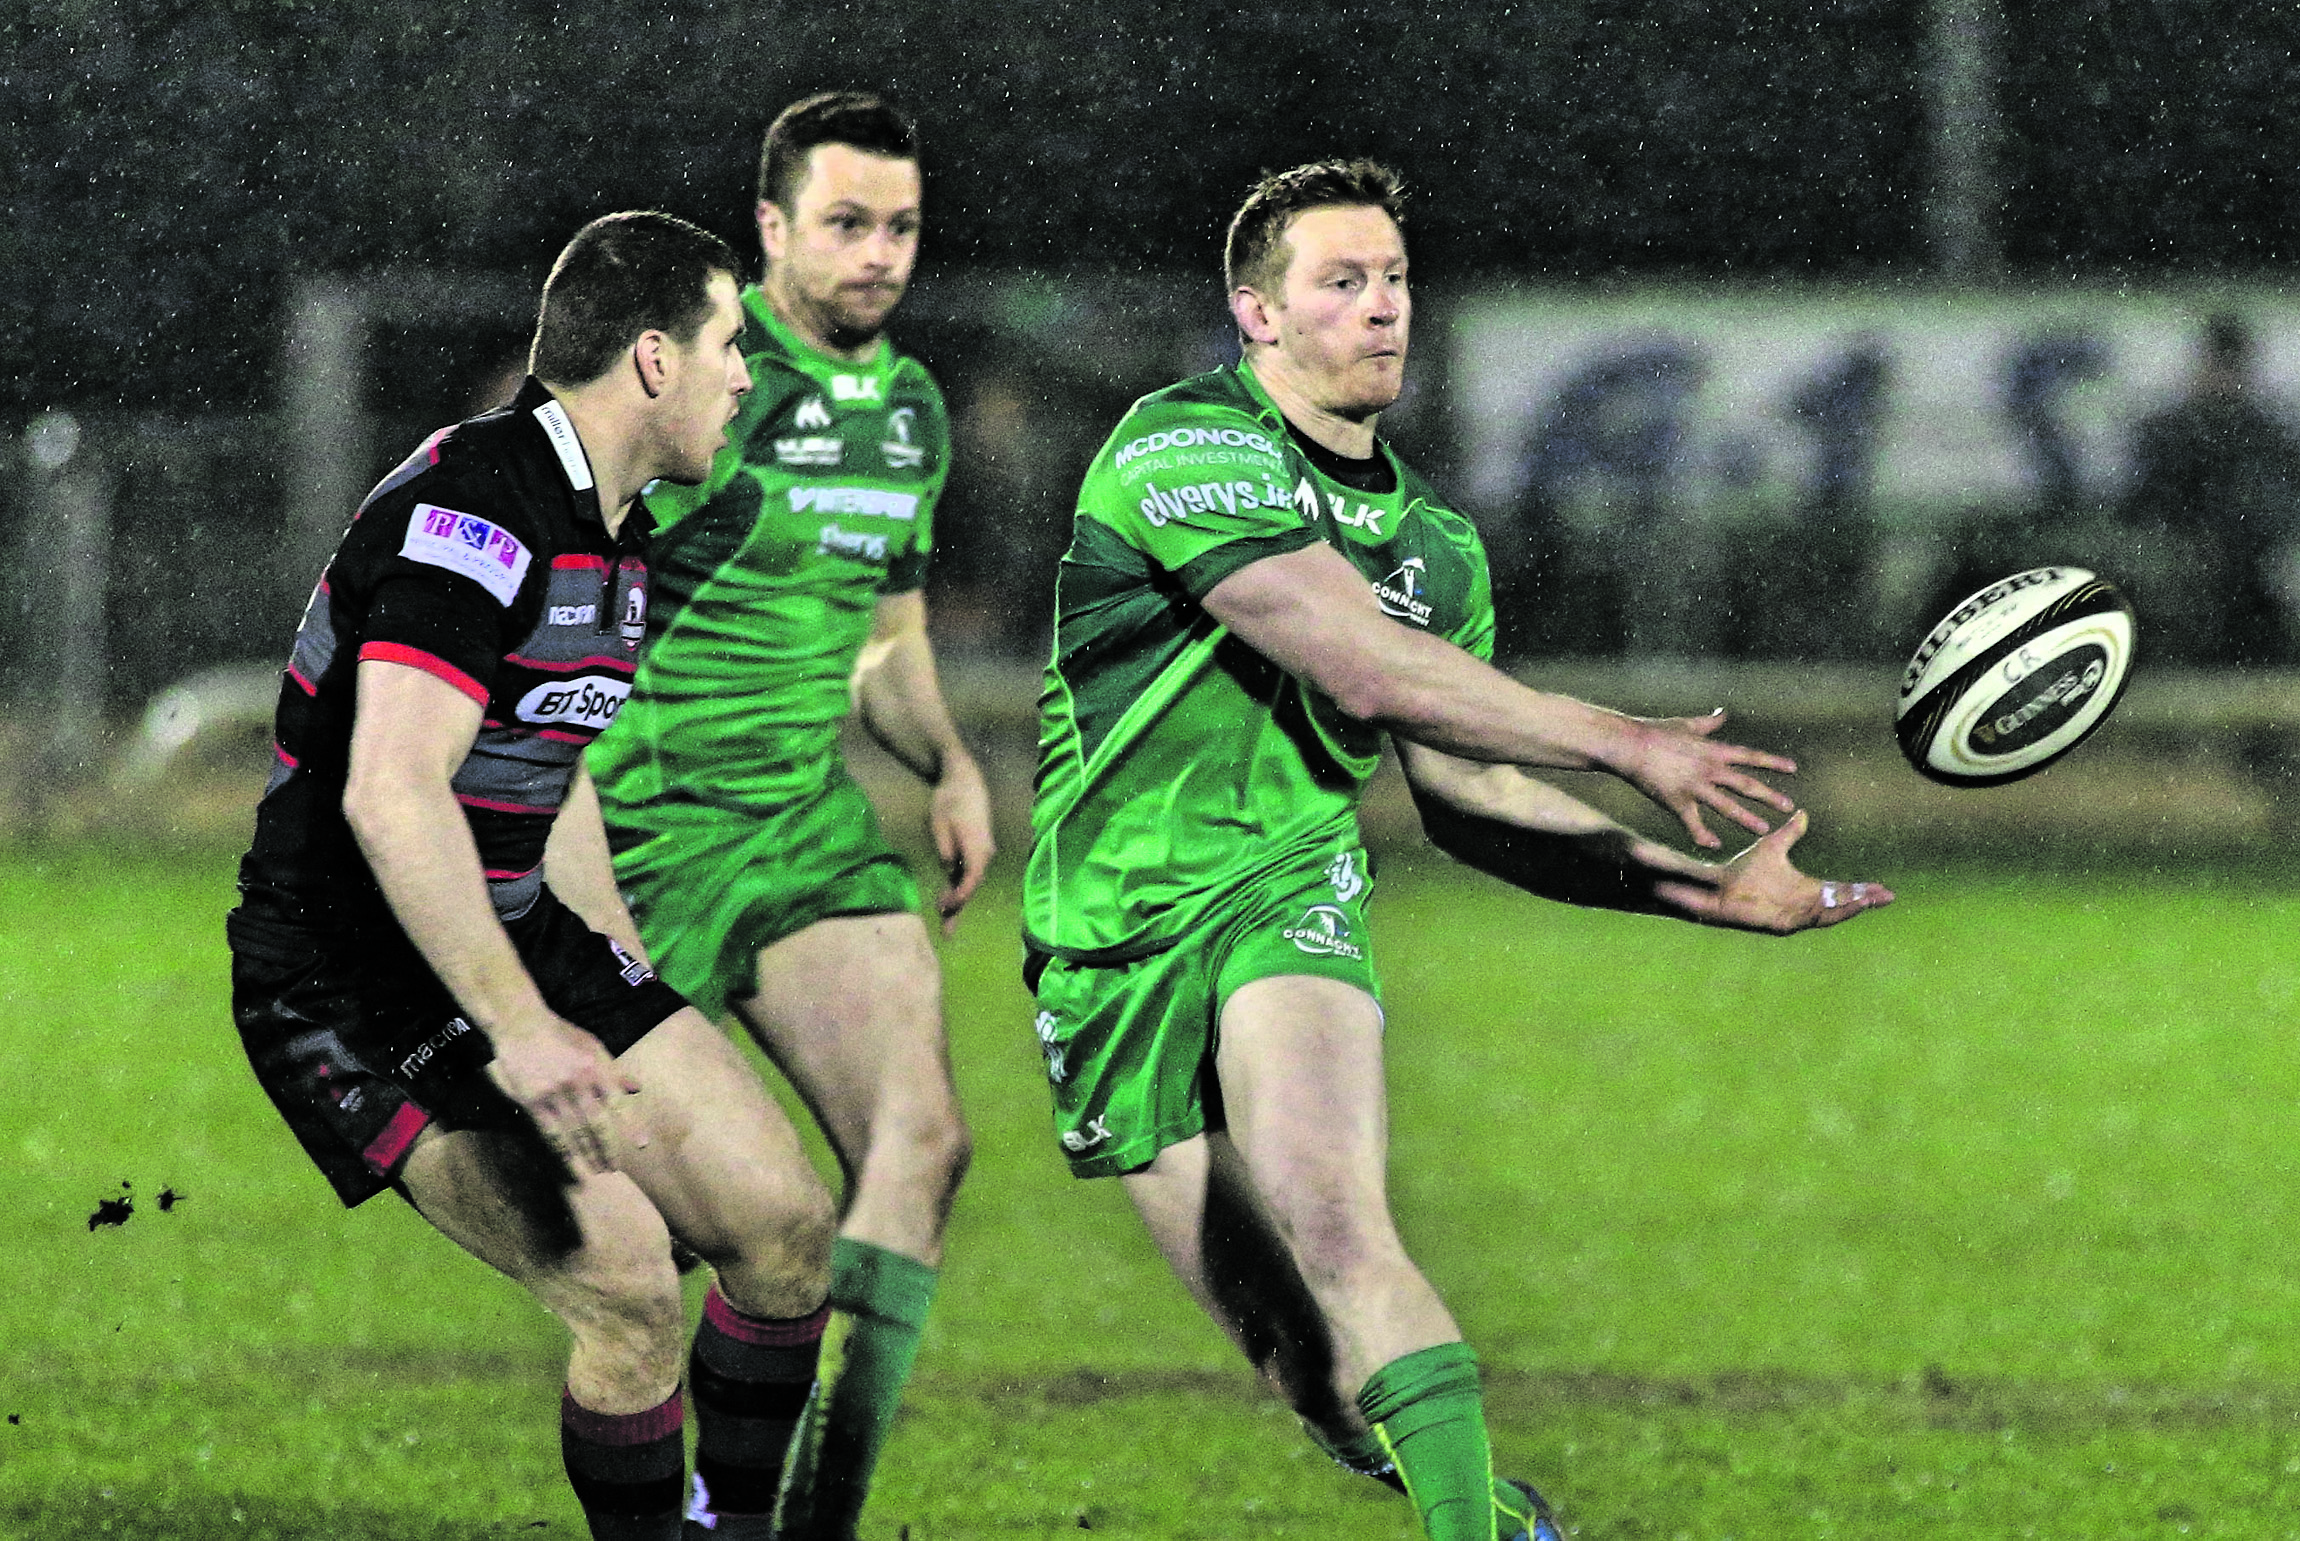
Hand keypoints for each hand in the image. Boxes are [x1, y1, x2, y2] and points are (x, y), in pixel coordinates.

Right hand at [484, 1013, 645, 1177]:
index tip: (642, 1145)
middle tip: (613, 1168)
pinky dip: (561, 1150)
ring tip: (595, 1171)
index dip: (631, 1125)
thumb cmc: (561, 1036)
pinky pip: (550, 1131)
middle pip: (597, 1123)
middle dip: (607, 1149)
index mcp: (596, 1067)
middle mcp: (578, 1082)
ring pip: (574, 1132)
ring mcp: (555, 1093)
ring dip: (586, 1154)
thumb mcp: (592, 1046)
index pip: (618, 1102)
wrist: (521, 1026)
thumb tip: (637, 1088)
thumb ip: (613, 1070)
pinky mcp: (533, 1101)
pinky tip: (569, 1162)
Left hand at [928, 753, 996, 934]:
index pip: (970, 881)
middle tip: (947, 934)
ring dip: (958, 900)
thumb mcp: (940, 824)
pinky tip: (948, 900)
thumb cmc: (949, 799)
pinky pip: (969, 872)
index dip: (958, 898)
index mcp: (978, 848)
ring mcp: (983, 851)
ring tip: (946, 925)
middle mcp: (985, 853)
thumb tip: (948, 869)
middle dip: (958, 909)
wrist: (964, 778)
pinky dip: (959, 886)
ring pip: (970, 881)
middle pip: (971, 886)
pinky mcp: (976, 848)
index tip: (942, 909)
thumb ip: (945, 850)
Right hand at [1619, 709, 1798, 848]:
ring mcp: (1694, 787)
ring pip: (1727, 806)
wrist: (1630, 744)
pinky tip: (1714, 845)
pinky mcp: (1676, 802)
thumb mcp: (1686, 724)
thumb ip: (1708, 724)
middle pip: (1746, 784)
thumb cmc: (1655, 731)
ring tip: (1764, 829)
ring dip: (1747, 818)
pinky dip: (1703, 836)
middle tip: (1789, 806)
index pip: (1751, 757)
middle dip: (1769, 796)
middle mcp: (1709, 769)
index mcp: (1713, 750)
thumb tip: (1722, 714)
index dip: (1773, 763)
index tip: (1793, 769)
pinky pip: (1693, 823)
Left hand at [1654, 810, 1894, 932]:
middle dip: (1864, 901)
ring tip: (1869, 901)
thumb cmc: (1742, 870)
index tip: (1883, 888)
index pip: (1840, 891)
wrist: (1717, 887)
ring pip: (1829, 915)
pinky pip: (1807, 921)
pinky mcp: (1781, 924)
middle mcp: (1803, 905)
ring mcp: (1793, 916)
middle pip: (1841, 905)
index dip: (1861, 890)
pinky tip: (1838, 909)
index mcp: (1805, 889)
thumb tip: (1802, 813)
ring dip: (1849, 909)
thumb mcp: (1772, 846)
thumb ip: (1790, 833)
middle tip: (1887, 896)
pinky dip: (1825, 915)